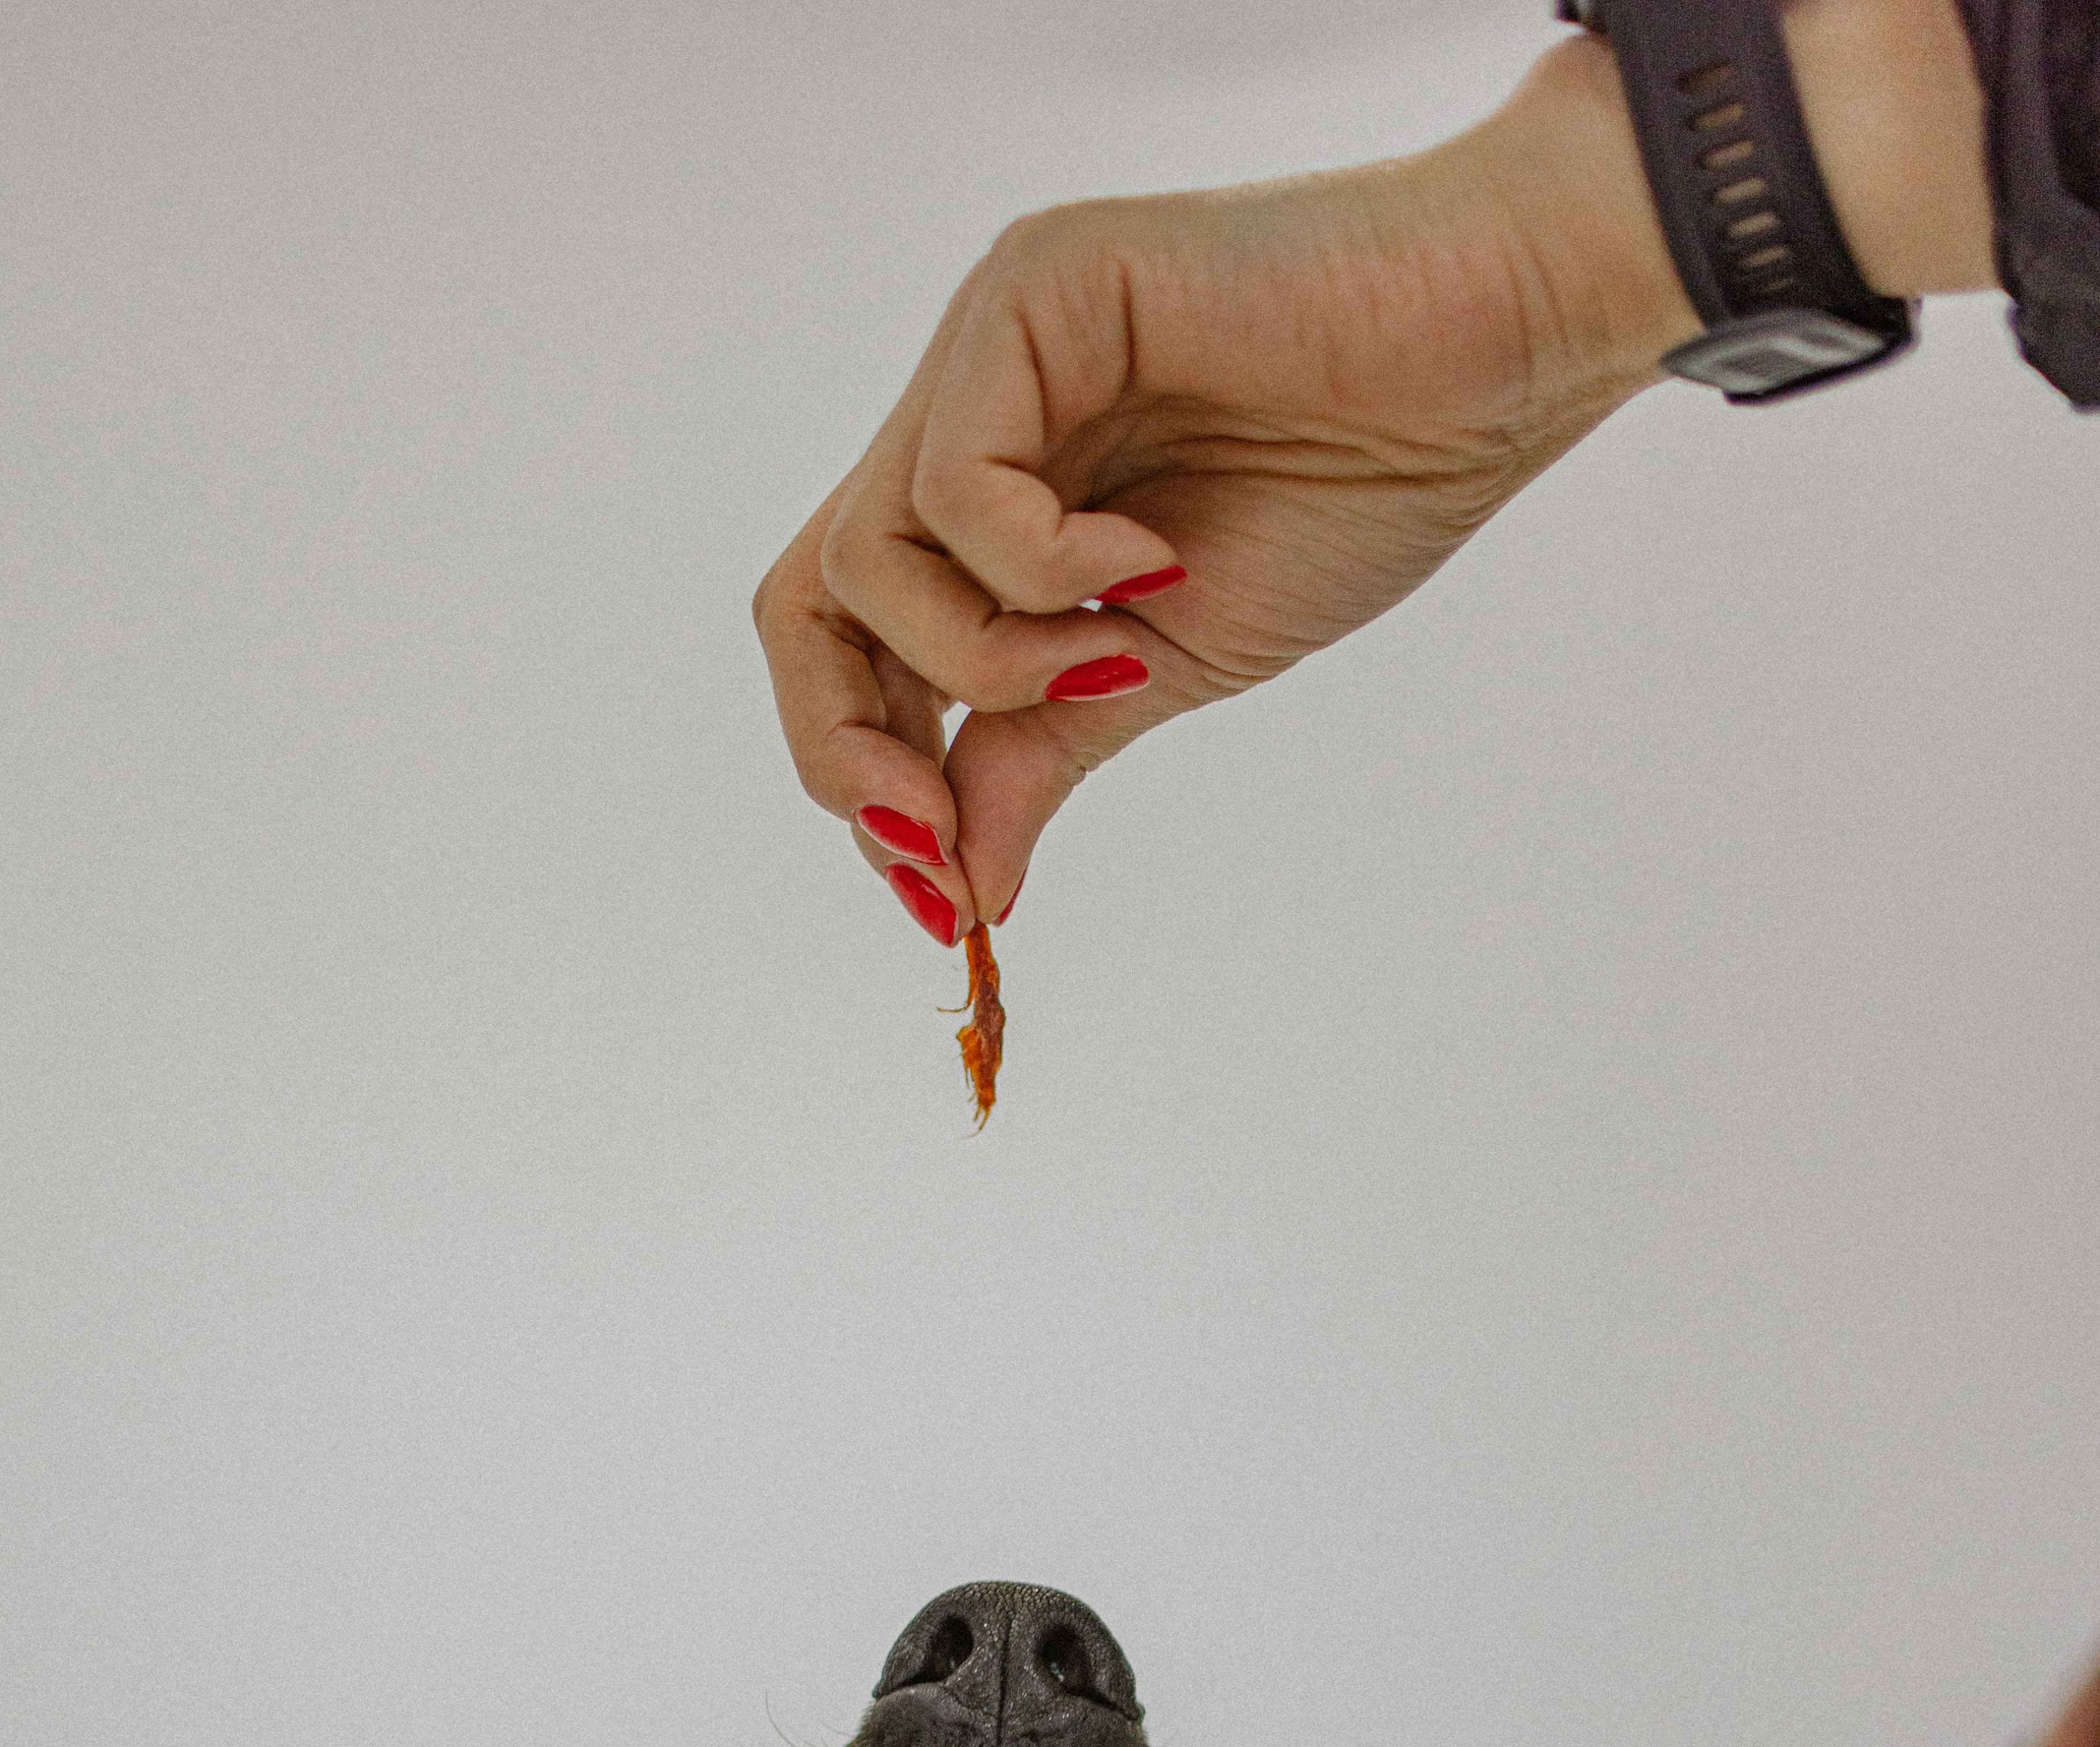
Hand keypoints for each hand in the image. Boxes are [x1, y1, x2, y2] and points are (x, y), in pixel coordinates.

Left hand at [755, 5, 1992, 943]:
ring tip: (1114, 652)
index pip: (846, 647)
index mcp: (994, 501)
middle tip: (930, 836)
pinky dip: (1041, 567)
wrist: (1501, 353)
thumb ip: (1043, 755)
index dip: (858, 778)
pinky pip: (957, 481)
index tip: (936, 897)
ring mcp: (992, 346)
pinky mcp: (1038, 288)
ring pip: (865, 561)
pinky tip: (1152, 559)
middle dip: (846, 749)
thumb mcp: (1168, 668)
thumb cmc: (1368, 482)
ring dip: (982, 661)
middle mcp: (969, 413)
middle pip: (805, 604)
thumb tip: (959, 883)